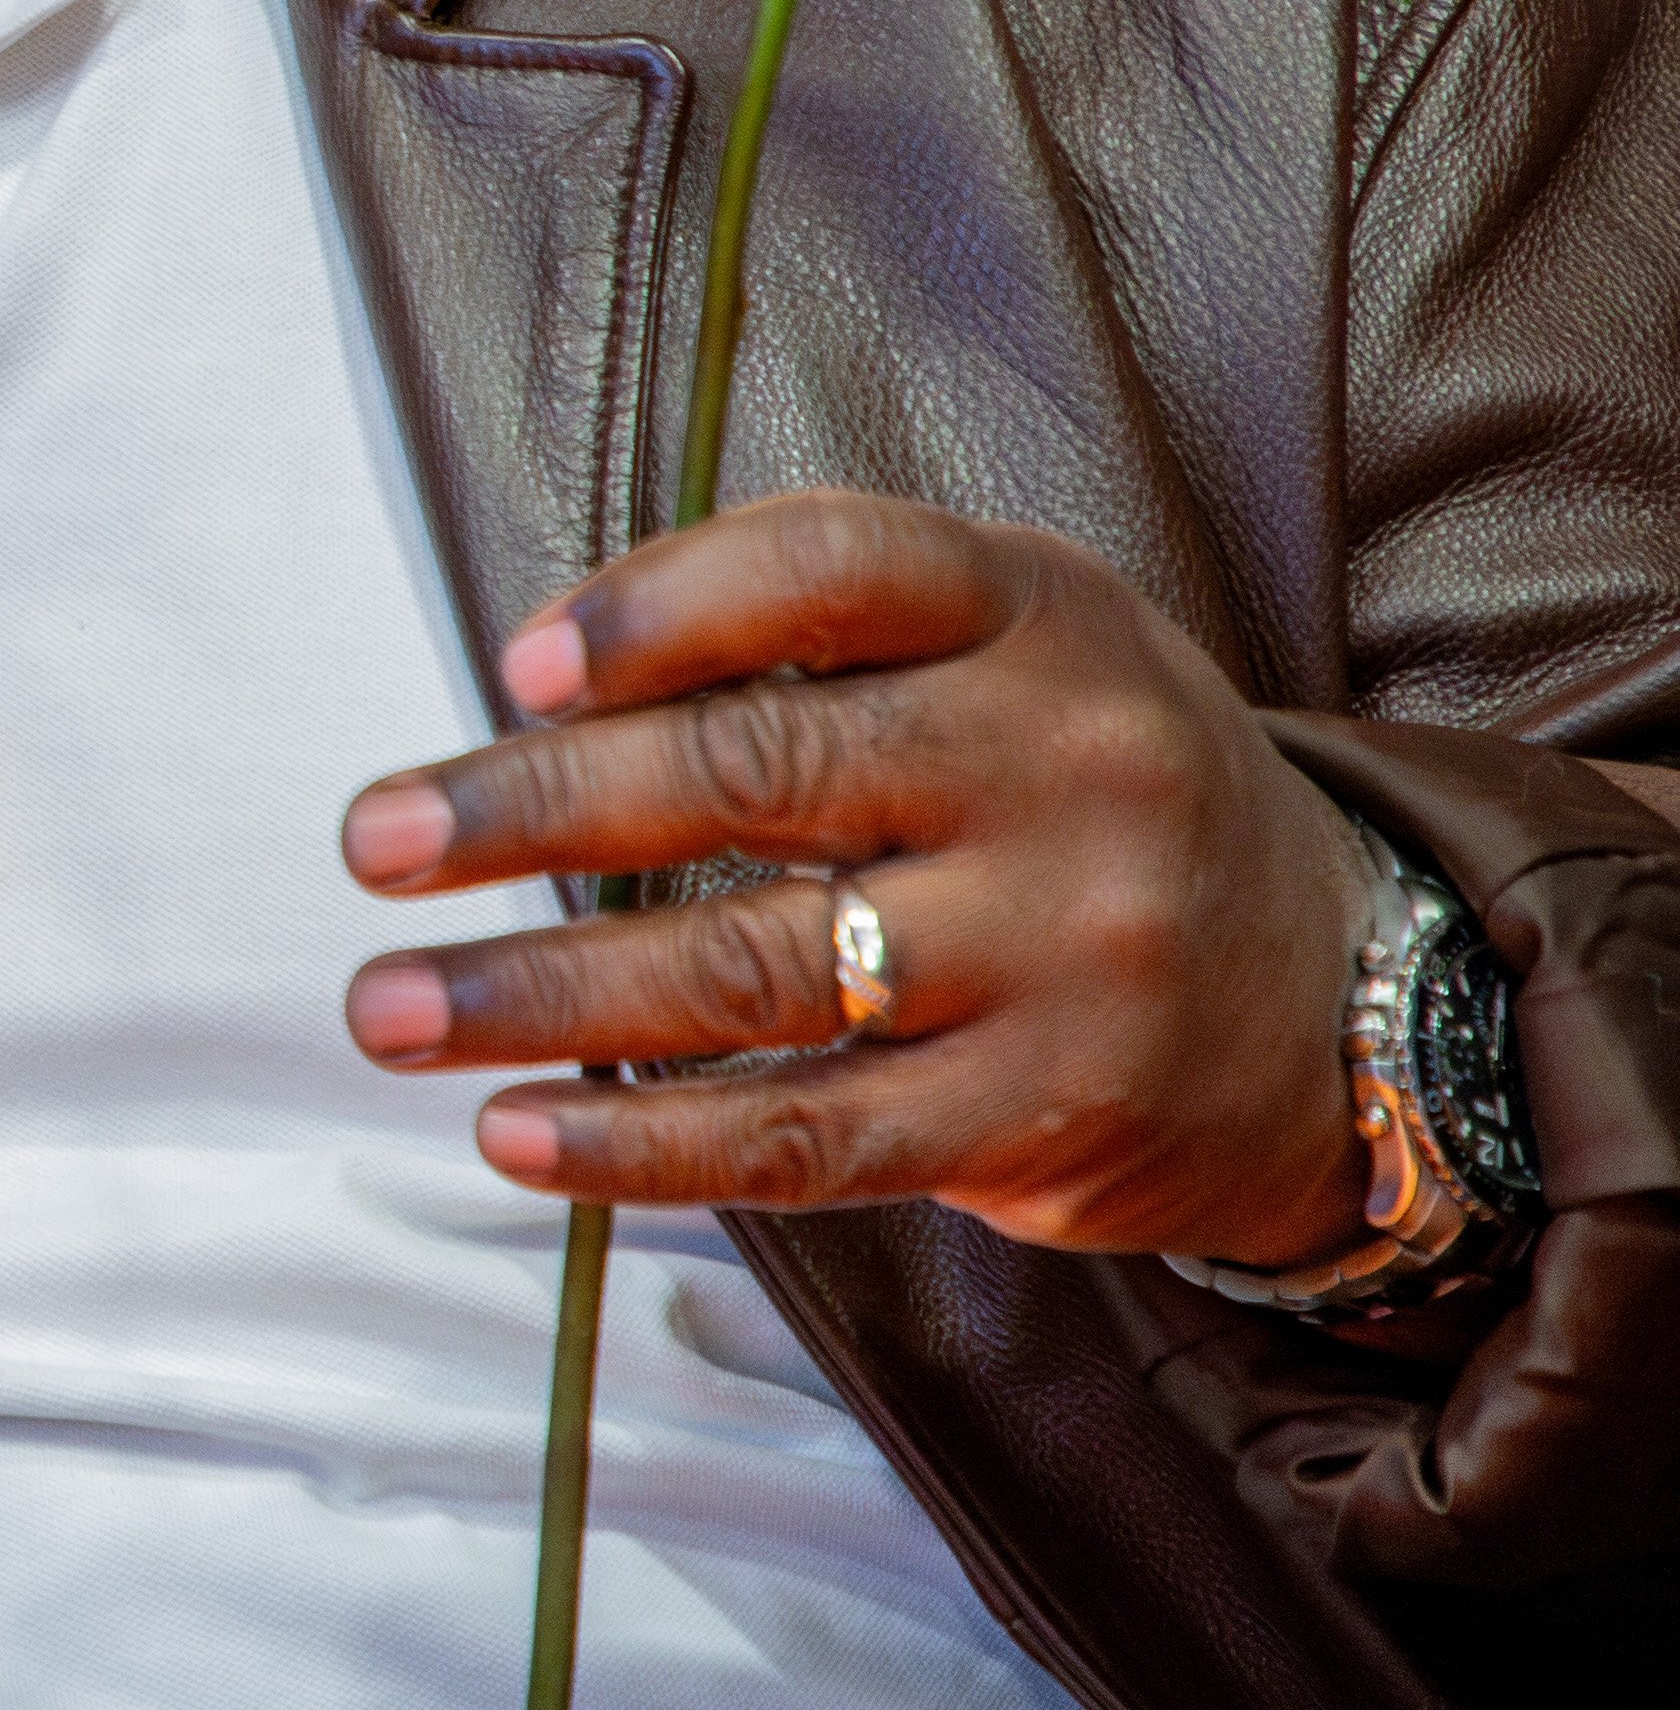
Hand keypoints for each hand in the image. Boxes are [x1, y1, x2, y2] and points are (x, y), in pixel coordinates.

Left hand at [336, 491, 1368, 1266]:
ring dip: (535, 993)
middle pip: (756, 770)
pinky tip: (513, 1135)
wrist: (1337, 993)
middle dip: (532, 810)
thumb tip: (535, 684)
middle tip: (374, 841)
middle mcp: (1066, 768)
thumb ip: (807, 630)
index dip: (660, 607)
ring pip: (750, 970)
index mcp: (1040, 614)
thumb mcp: (1006, 644)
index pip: (834, 566)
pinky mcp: (1047, 1114)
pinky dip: (637, 1143)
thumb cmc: (1078, 788)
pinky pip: (806, 1135)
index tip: (514, 665)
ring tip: (392, 1008)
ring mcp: (1066, 948)